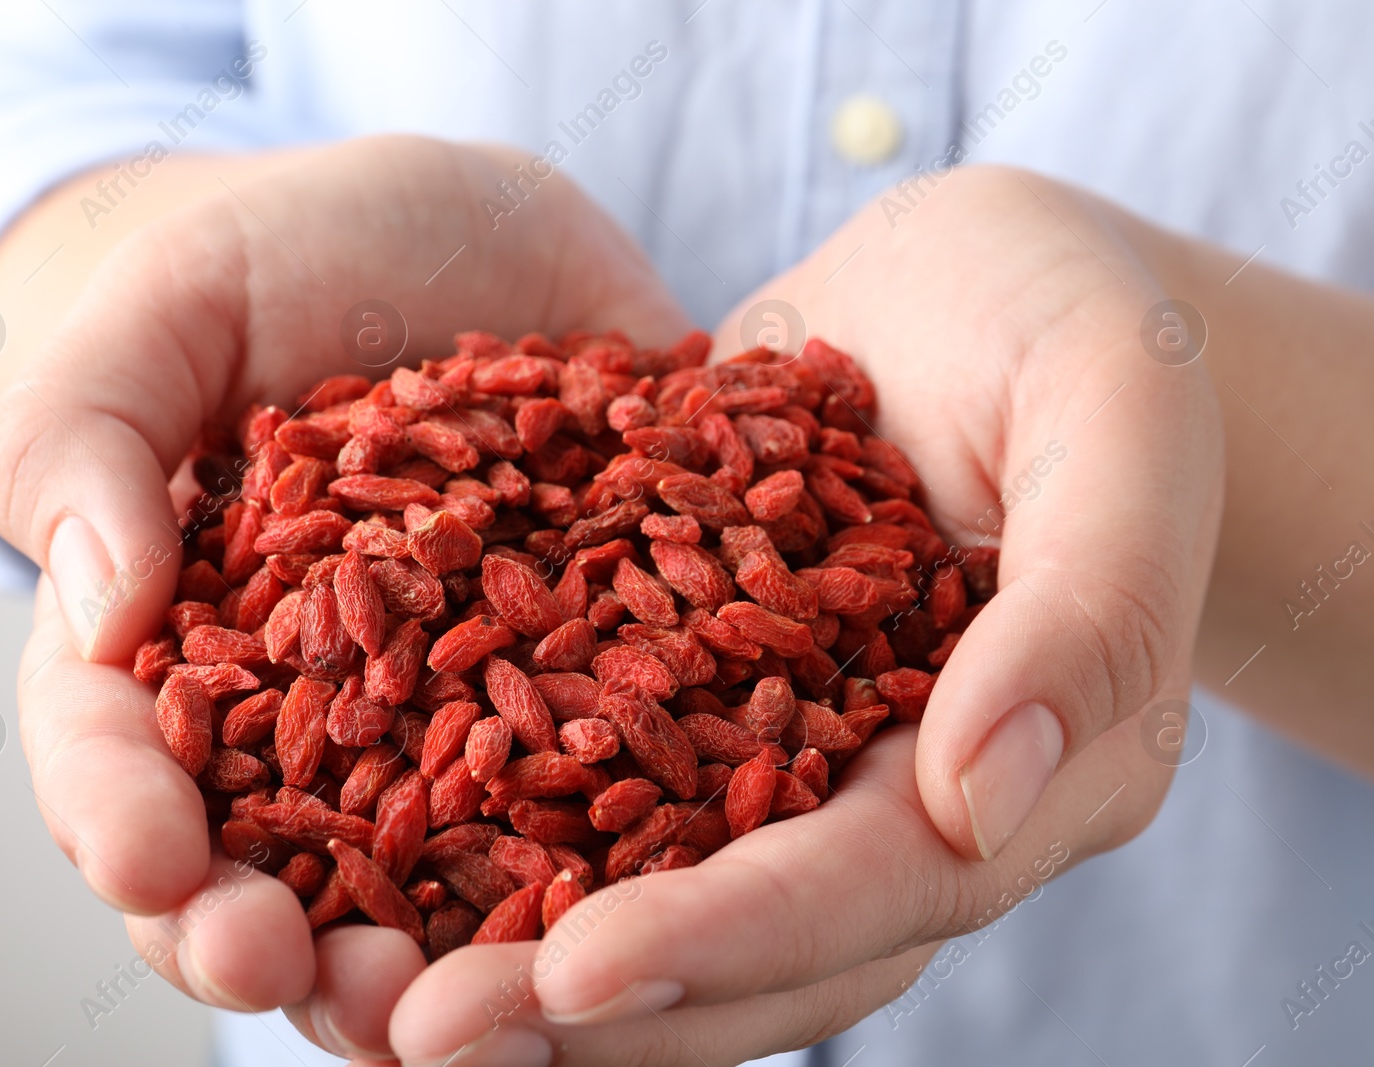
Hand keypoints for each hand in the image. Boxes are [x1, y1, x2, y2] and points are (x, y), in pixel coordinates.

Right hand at [0, 135, 690, 1053]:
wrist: (470, 238)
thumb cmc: (290, 255)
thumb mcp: (170, 304)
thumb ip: (91, 437)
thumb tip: (100, 610)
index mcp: (180, 640)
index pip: (117, 751)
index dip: (121, 818)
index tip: (153, 866)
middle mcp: (319, 712)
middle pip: (273, 857)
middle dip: (273, 934)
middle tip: (296, 978)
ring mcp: (464, 713)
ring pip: (436, 870)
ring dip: (438, 956)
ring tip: (455, 1012)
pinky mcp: (595, 683)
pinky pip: (609, 787)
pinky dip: (616, 863)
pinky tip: (639, 913)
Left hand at [380, 165, 1222, 1065]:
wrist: (973, 286)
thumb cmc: (1067, 315)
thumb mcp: (1112, 408)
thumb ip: (1087, 604)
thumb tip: (984, 797)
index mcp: (1043, 768)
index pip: (878, 886)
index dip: (732, 939)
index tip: (572, 976)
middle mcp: (911, 801)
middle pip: (755, 947)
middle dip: (592, 1004)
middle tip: (416, 1035)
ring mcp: (800, 763)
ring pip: (667, 904)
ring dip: (521, 964)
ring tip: (359, 998)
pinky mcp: (707, 704)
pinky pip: (600, 795)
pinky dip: (497, 836)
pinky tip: (367, 848)